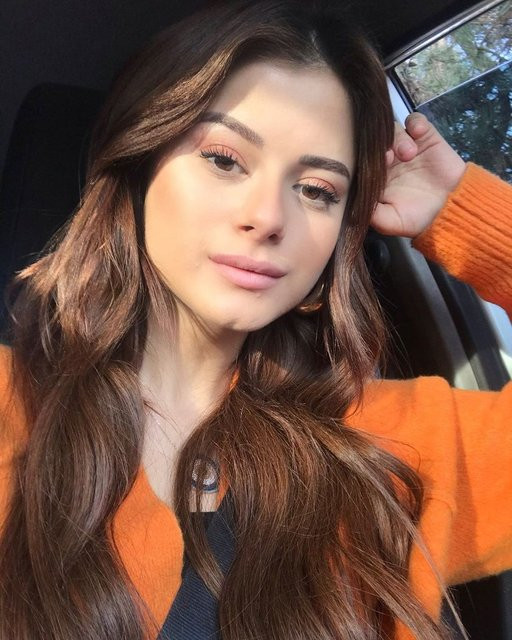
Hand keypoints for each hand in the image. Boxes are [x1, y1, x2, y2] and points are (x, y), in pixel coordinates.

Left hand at [371, 113, 465, 237]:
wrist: (454, 207)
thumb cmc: (420, 218)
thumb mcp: (393, 223)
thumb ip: (374, 215)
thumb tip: (354, 205)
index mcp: (375, 178)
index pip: (360, 161)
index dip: (362, 160)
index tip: (372, 168)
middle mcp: (387, 160)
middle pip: (373, 142)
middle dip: (378, 146)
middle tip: (388, 158)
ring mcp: (405, 146)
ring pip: (391, 130)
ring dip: (398, 138)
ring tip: (409, 154)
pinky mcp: (424, 136)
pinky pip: (415, 120)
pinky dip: (415, 123)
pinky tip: (419, 133)